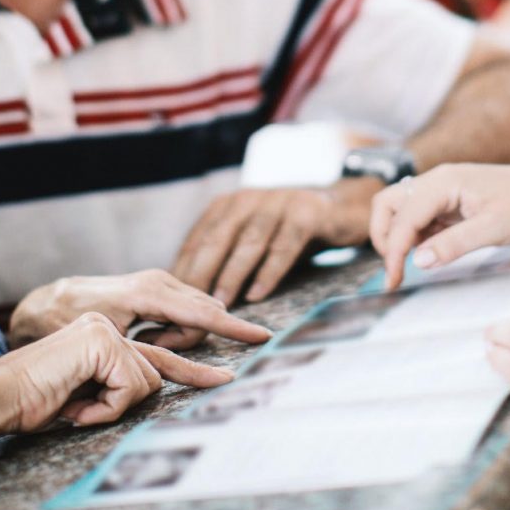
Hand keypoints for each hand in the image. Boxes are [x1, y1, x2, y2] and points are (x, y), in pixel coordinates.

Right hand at [0, 312, 234, 430]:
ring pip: (149, 380)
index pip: (157, 348)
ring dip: (115, 407)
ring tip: (80, 411)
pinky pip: (131, 387)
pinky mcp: (104, 339)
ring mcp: (107, 326)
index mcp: (106, 334)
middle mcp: (110, 323)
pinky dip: (106, 409)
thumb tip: (150, 387)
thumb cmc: (35, 401)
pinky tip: (77, 408)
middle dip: (197, 375)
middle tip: (235, 373)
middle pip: (164, 362)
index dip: (194, 363)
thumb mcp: (87, 392)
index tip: (235, 366)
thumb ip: (116, 382)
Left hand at [9, 269, 272, 349]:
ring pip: (197, 314)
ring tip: (142, 340)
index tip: (264, 337)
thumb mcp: (102, 338)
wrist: (48, 303)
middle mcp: (159, 281)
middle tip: (148, 345)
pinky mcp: (158, 287)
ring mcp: (160, 281)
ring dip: (178, 335)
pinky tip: (145, 332)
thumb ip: (137, 349)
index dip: (236, 328)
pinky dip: (173, 328)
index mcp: (148, 293)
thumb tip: (159, 365)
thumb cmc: (67, 324)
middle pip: (205, 315)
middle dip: (188, 338)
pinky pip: (186, 311)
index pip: (205, 313)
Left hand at [171, 180, 377, 305]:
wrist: (342, 206)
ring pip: (248, 242)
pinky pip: (284, 245)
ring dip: (231, 274)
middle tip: (184, 309)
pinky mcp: (307, 212)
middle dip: (199, 275)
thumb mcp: (251, 240)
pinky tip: (257, 294)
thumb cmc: (286, 232)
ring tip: (218, 305)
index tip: (168, 303)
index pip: (196, 240)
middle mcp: (248, 200)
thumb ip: (223, 260)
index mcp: (226, 206)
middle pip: (216, 240)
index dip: (182, 272)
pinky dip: (269, 271)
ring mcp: (278, 203)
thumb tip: (185, 299)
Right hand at [369, 163, 509, 290]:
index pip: (403, 216)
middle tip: (394, 270)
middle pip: (388, 204)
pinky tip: (427, 255)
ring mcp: (442, 190)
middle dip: (383, 237)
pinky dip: (414, 237)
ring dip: (397, 237)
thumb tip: (417, 260)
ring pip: (400, 210)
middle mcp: (437, 181)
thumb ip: (453, 244)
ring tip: (407, 266)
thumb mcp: (494, 230)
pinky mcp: (449, 201)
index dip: (393, 250)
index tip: (393, 280)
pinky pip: (419, 217)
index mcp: (444, 182)